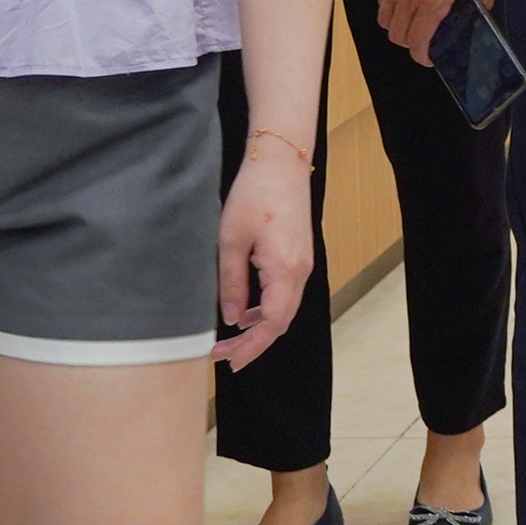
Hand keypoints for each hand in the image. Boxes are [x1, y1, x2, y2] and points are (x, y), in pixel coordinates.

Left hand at [212, 155, 313, 368]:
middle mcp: (300, 271)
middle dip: (253, 343)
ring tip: (229, 339)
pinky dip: (266, 309)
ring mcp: (303, 263)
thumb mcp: (231, 240)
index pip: (272, 323)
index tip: (228, 361)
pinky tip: (245, 310)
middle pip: (281, 321)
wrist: (281, 162)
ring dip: (259, 328)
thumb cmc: (254, 195)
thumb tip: (232, 318)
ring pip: (284, 308)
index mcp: (285, 270)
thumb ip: (231, 282)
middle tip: (223, 356)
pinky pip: (285, 293)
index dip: (251, 346)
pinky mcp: (298, 255)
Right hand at [379, 0, 496, 62]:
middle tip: (422, 41)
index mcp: (432, 0)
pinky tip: (406, 2)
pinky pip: (382, 1)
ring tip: (412, 23)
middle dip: (409, 44)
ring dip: (397, 27)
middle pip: (397, 36)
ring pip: (385, 20)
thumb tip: (483, 10)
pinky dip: (391, 8)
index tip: (429, 58)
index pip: (417, 42)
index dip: (421, 56)